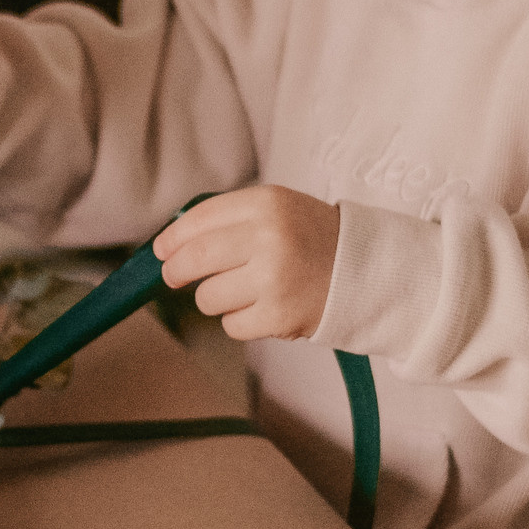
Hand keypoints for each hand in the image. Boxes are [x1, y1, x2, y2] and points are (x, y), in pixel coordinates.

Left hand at [152, 185, 340, 340]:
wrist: (366, 271)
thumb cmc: (311, 239)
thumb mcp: (277, 209)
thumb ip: (229, 219)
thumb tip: (171, 242)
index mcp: (267, 204)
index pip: (199, 220)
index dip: (172, 238)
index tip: (162, 250)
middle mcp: (270, 238)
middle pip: (194, 259)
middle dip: (175, 271)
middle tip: (173, 277)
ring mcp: (273, 279)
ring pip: (208, 297)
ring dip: (216, 298)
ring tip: (245, 290)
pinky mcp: (277, 317)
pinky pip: (230, 325)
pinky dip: (239, 320)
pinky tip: (263, 307)